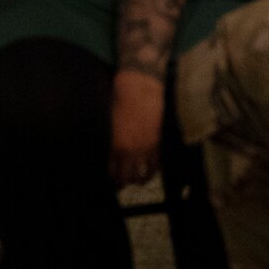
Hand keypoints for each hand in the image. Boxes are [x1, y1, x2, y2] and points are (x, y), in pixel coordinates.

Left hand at [109, 69, 165, 188]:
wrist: (141, 84)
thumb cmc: (120, 98)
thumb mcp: (109, 121)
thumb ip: (111, 139)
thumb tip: (110, 150)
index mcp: (114, 146)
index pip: (112, 172)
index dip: (112, 180)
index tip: (113, 180)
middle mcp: (130, 150)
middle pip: (127, 177)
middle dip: (124, 183)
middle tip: (123, 183)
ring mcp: (146, 147)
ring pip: (144, 174)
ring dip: (141, 179)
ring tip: (139, 180)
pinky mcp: (158, 140)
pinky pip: (157, 162)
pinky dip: (154, 169)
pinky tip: (152, 169)